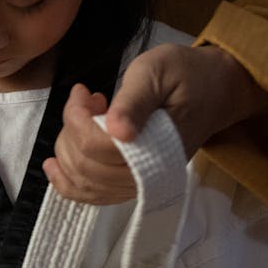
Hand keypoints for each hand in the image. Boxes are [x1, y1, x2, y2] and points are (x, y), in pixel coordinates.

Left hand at [43, 44, 267, 204]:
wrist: (214, 91)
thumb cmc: (185, 76)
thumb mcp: (158, 72)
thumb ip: (135, 101)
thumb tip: (117, 130)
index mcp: (157, 147)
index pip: (98, 147)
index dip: (78, 119)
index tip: (83, 92)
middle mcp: (147, 176)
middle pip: (86, 166)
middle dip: (72, 130)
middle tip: (87, 100)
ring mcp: (138, 184)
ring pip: (84, 183)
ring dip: (68, 150)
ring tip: (83, 119)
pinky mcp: (131, 185)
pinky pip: (93, 196)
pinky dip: (69, 183)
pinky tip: (54, 166)